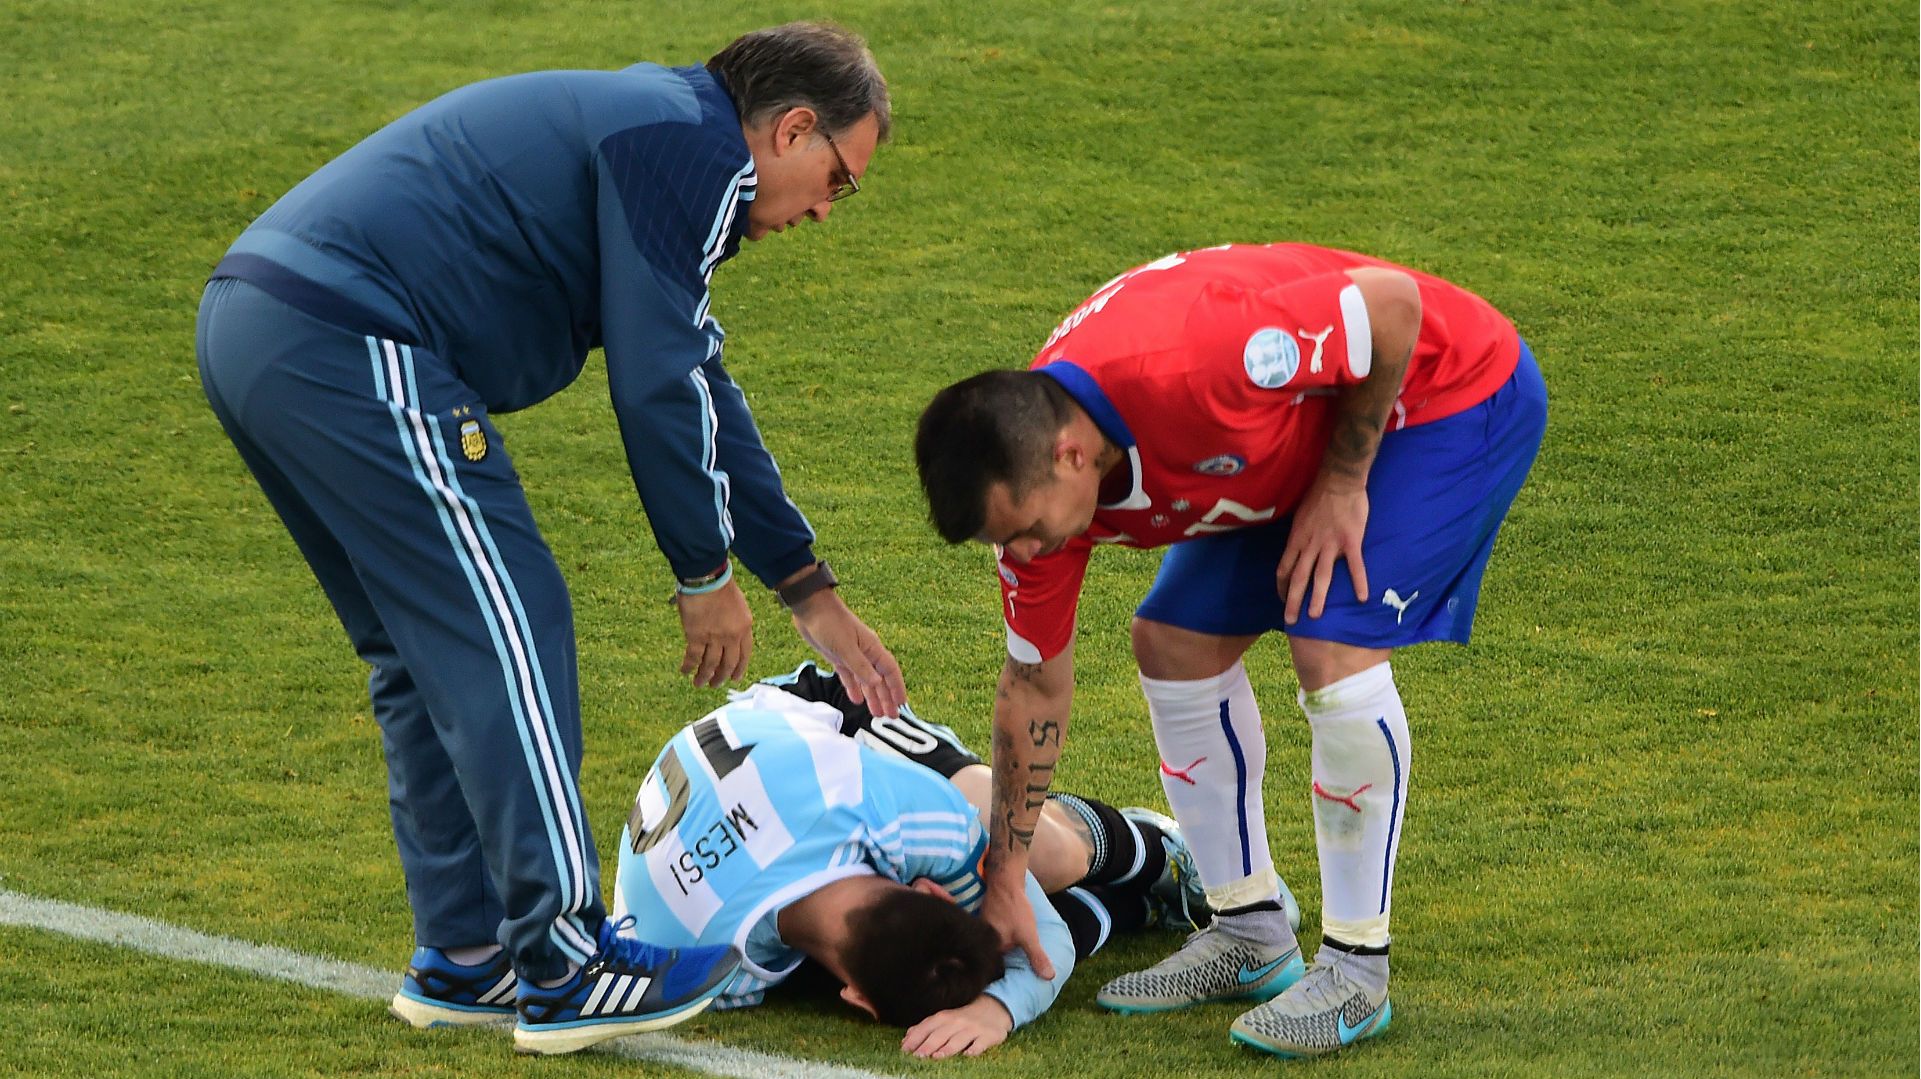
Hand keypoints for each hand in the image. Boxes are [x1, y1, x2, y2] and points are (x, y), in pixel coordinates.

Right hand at [674, 579, 751, 686]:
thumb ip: (735, 623)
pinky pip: (693, 658)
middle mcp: (732, 636)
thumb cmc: (720, 585)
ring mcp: (715, 638)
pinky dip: (688, 667)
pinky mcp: (696, 636)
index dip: (739, 668)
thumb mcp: (738, 605)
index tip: (734, 678)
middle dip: (721, 677)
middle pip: (728, 664)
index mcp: (745, 627)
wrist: (707, 578)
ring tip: (699, 684)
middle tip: (715, 684)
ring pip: (710, 665)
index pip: (744, 654)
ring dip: (704, 677)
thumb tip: (728, 637)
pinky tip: (685, 671)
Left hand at [787, 590, 906, 717]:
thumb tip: (876, 683)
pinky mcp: (838, 656)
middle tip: (891, 716)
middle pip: (879, 679)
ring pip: (866, 680)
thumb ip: (860, 666)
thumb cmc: (829, 622)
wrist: (809, 607)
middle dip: (887, 697)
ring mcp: (852, 655)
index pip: (890, 671)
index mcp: (872, 648)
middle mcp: (865, 652)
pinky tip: (857, 700)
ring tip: (877, 713)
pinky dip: (853, 688)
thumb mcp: (845, 647)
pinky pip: (850, 676)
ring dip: (872, 696)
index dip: (897, 687)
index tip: (902, 703)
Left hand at [901, 997, 1012, 1058]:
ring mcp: (973, 1029)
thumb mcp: (945, 1018)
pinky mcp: (988, 1036)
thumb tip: (906, 1038)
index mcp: (945, 1017)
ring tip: (936, 1056)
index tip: (905, 1049)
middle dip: (928, 1045)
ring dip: (947, 1048)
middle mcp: (958, 1021)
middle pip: (940, 1034)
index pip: (927, 1027)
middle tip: (917, 1056)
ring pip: (958, 1039)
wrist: (995, 1008)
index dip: (916, 1038)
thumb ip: (926, 1027)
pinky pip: (980, 1044)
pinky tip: (967, 1055)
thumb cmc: (964, 1017)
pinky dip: (974, 1049)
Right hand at [979, 877, 1053, 979]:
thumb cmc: (1015, 909)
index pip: (999, 969)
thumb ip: (1036, 957)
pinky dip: (1002, 936)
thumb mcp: (1029, 935)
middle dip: (1008, 960)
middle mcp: (983, 944)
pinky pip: (994, 935)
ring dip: (1005, 947)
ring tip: (1016, 946)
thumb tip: (1049, 978)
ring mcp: (983, 932)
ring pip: (995, 946)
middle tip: (1020, 962)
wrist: (1005, 882)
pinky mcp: (984, 922)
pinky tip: (1009, 932)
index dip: (1010, 972)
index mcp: (992, 950)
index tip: (1020, 978)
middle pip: (996, 957)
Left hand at [1278, 476, 1369, 623]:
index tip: (1282, 598)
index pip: (1284, 569)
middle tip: (1290, 621)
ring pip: (1321, 577)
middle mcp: (1310, 545)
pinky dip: (1358, 582)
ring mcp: (1330, 545)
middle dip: (1293, 601)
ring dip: (1317, 598)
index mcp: (1297, 539)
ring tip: (1314, 616)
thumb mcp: (1299, 516)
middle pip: (1299, 578)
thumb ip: (1299, 535)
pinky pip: (1354, 566)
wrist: (1339, 481)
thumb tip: (1297, 548)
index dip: (1282, 586)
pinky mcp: (1350, 542)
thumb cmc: (1318, 495)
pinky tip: (1362, 598)